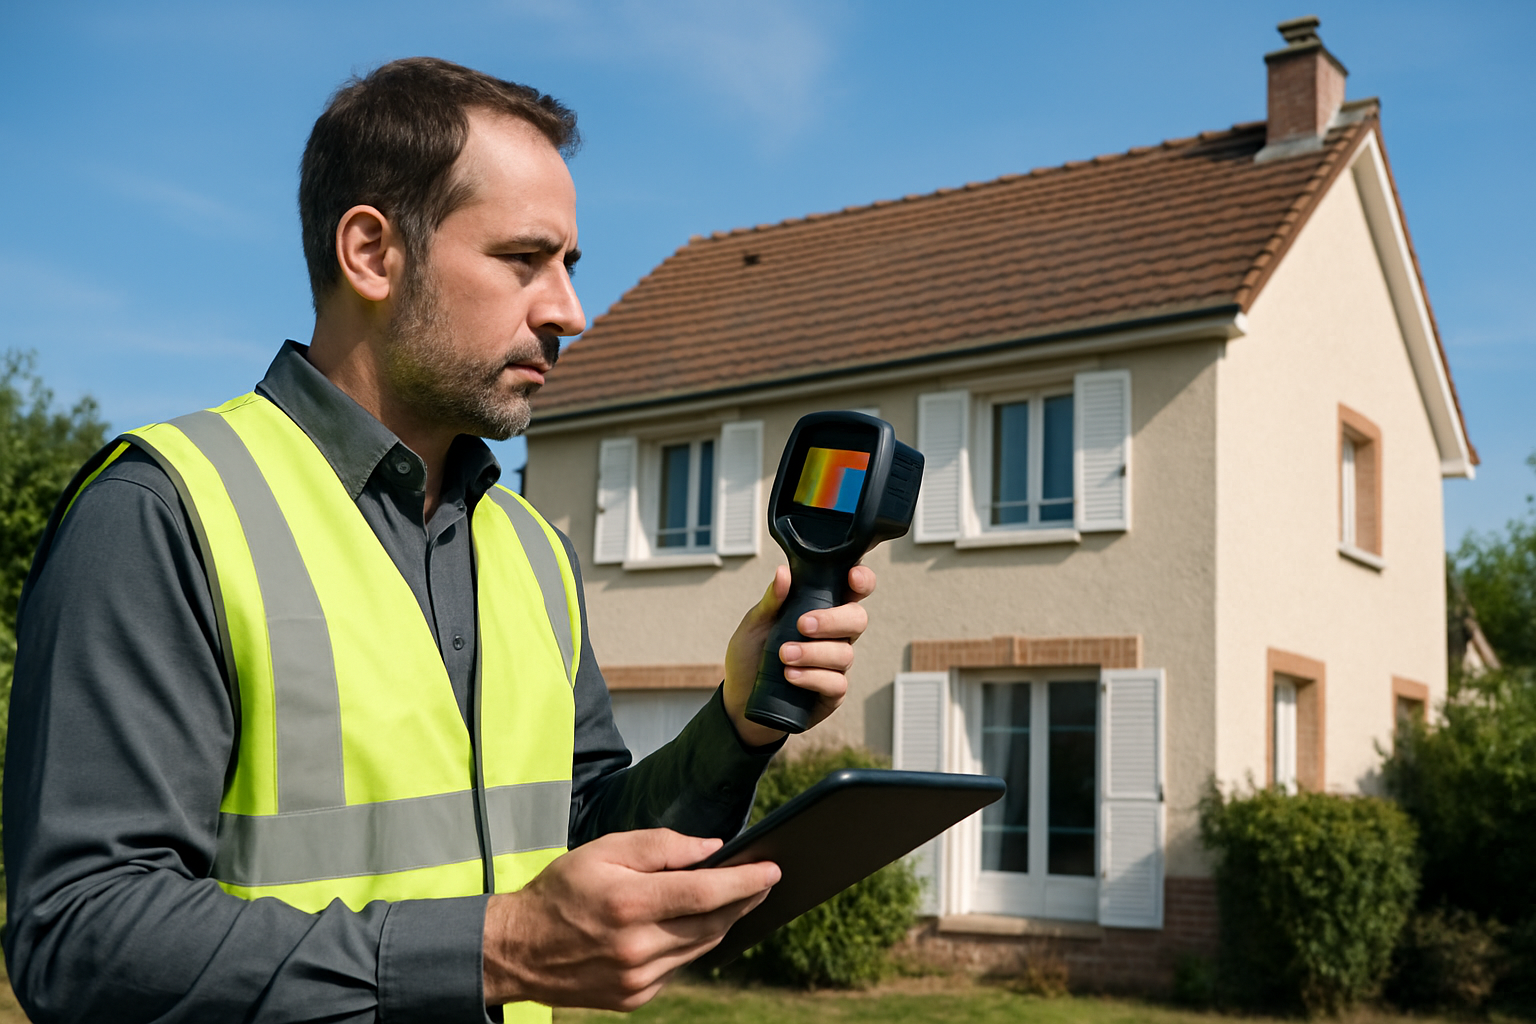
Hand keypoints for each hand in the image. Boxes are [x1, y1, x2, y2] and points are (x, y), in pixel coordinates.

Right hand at [483, 829, 778, 1009]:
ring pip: (702, 947)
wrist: (518, 951)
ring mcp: (638, 978)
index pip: (706, 892)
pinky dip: (693, 942)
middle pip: (713, 923)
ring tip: (736, 896)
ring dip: (724, 921)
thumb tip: (710, 848)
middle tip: (763, 878)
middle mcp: (637, 947)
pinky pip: (680, 966)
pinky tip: (693, 923)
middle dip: (743, 898)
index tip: (773, 868)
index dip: (745, 880)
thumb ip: (661, 845)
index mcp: (629, 904)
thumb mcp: (604, 849)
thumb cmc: (560, 891)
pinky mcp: (636, 997)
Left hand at [722, 564, 875, 747]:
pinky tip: (791, 676)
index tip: (851, 577)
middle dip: (833, 620)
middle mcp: (835, 635)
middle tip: (802, 625)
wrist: (741, 700)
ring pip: (844, 653)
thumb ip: (772, 600)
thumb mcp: (755, 624)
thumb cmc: (751, 657)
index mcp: (821, 610)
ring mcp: (835, 665)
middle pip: (858, 619)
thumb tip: (783, 573)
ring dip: (813, 653)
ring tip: (783, 655)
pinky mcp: (832, 693)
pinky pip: (836, 683)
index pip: (853, 590)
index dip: (862, 581)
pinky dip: (813, 677)